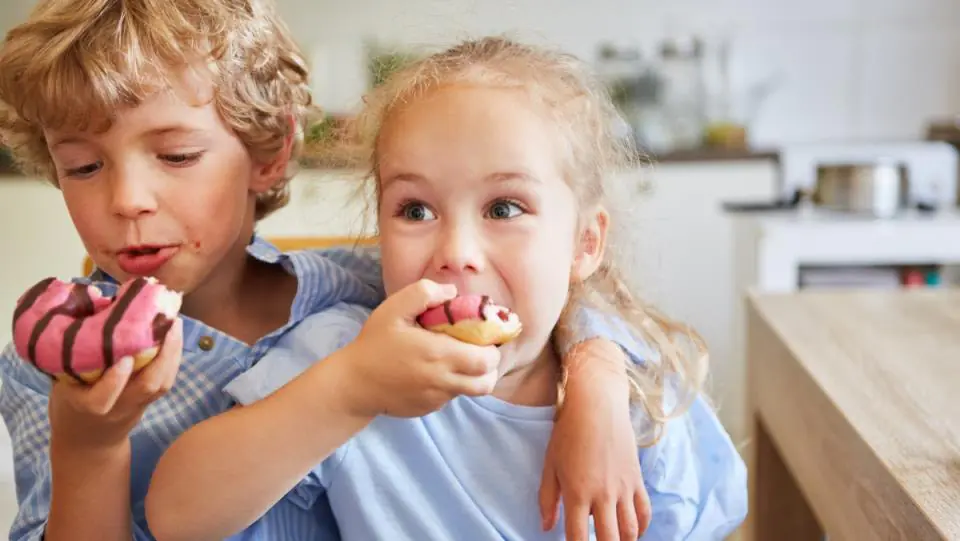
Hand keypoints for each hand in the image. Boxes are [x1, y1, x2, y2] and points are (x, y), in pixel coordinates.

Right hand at [48, 318, 183, 451]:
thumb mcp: (62, 381)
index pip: (102, 399)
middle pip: (148, 388)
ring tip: (174, 323)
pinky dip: (173, 357)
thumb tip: (92, 296)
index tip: (123, 359)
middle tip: (168, 323)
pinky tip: (173, 336)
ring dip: (173, 352)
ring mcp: (138, 406)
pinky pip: (166, 380)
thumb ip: (73, 350)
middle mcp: (118, 408)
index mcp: (86, 406)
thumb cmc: (71, 403)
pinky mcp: (151, 401)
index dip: (114, 381)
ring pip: (163, 384)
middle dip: (163, 355)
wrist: (88, 442)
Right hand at [338, 279, 500, 417]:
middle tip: (475, 349)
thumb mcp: (393, 309)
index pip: (487, 360)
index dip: (491, 347)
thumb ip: (424, 293)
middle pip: (487, 381)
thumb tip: (452, 293)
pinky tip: (432, 371)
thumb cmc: (374, 343)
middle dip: (489, 365)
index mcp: (439, 355)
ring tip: (455, 359)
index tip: (480, 335)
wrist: (353, 384)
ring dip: (471, 376)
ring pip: (471, 391)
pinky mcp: (429, 409)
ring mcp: (437, 399)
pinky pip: (451, 397)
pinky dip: (451, 384)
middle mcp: (443, 381)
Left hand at [539, 339, 650, 540]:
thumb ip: (547, 499)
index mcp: (577, 493)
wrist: (597, 405)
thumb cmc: (568, 433)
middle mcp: (603, 494)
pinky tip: (632, 531)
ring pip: (630, 531)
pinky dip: (641, 527)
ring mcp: (623, 488)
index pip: (577, 538)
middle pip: (609, 540)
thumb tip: (546, 527)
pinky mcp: (636, 479)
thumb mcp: (550, 465)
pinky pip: (644, 511)